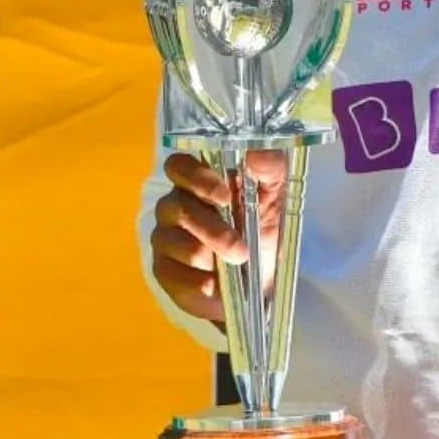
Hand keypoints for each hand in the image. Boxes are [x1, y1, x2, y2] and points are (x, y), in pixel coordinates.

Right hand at [150, 150, 286, 325]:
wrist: (259, 283)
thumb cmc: (262, 231)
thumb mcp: (275, 197)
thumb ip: (271, 169)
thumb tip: (258, 153)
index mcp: (198, 181)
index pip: (178, 166)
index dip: (196, 177)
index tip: (224, 196)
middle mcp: (175, 205)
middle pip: (178, 207)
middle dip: (212, 230)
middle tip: (240, 249)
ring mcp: (165, 238)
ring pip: (176, 243)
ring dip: (210, 257)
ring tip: (234, 266)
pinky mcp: (163, 270)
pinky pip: (173, 274)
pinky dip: (199, 282)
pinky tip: (215, 285)